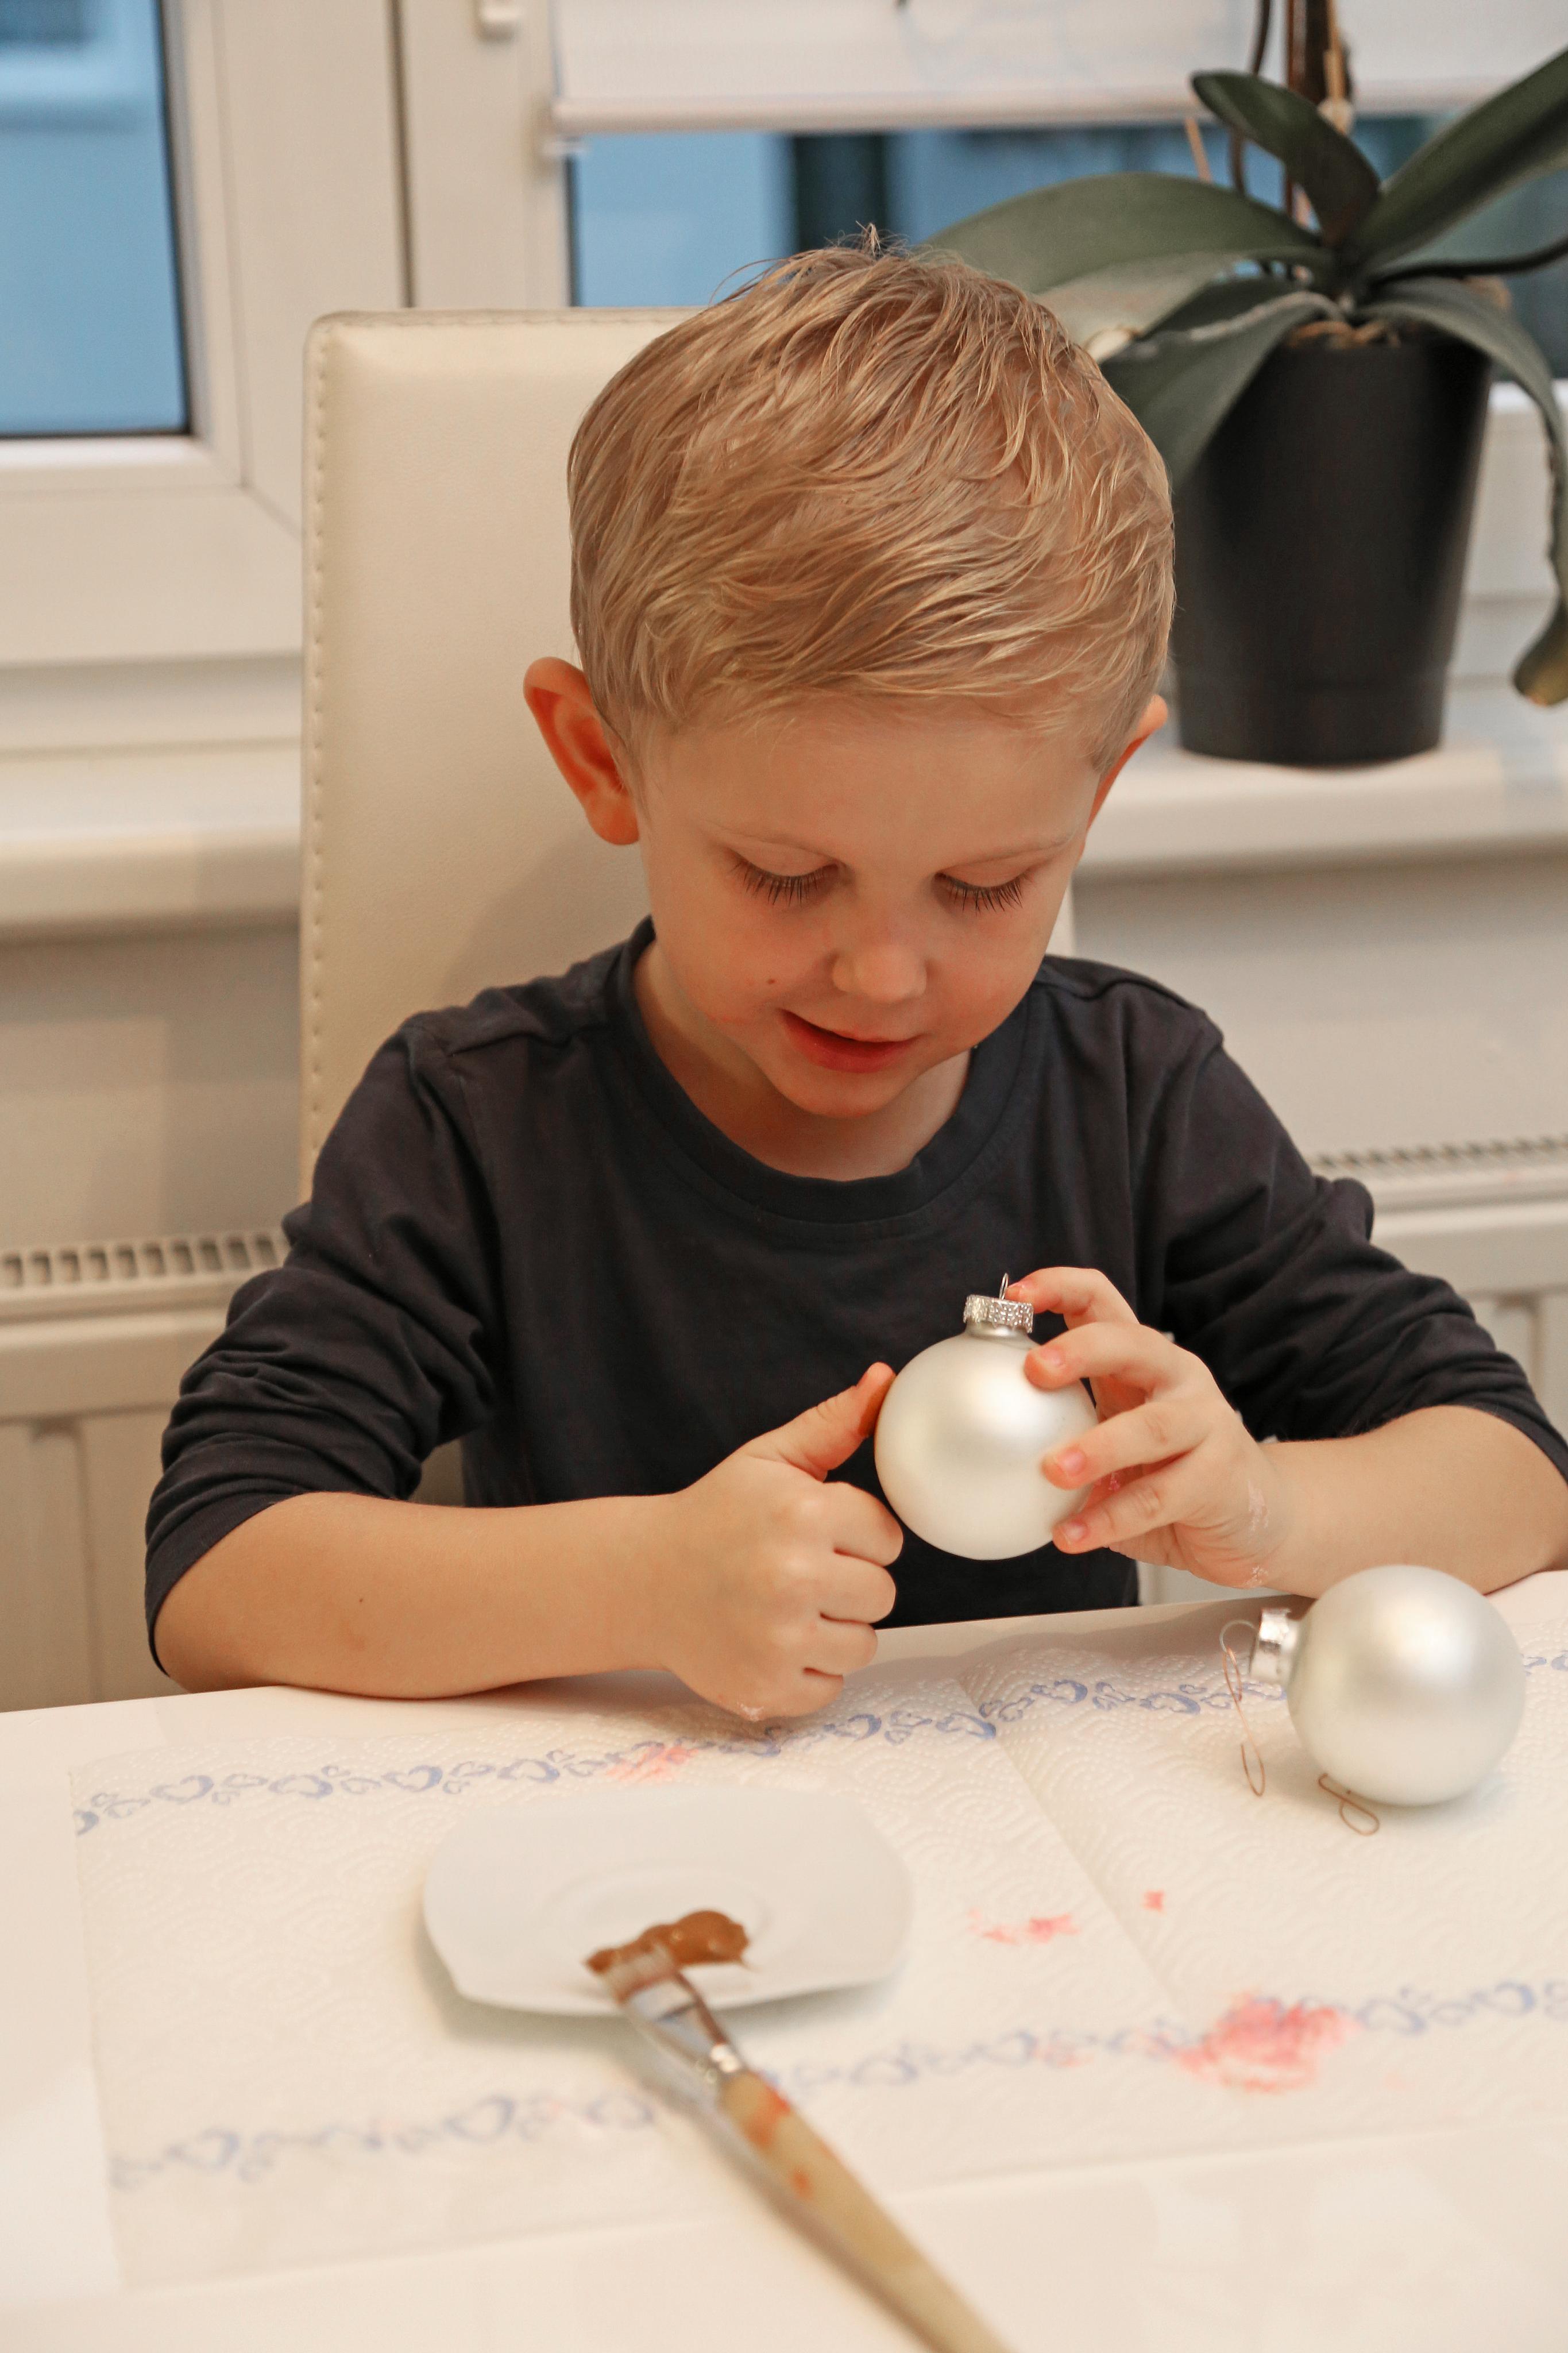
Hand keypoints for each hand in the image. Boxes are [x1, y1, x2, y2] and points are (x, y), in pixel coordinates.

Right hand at [645, 1366, 902, 1719]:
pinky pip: (831, 1686)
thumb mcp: (769, 1459)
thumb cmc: (714, 1516)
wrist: (642, 1579)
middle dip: (850, 1582)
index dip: (858, 1534)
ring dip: (835, 1629)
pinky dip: (810, 1670)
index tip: (820, 1533)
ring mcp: (779, 1638)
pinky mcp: (767, 1686)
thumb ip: (834, 1423)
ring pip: (864, 1644)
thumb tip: (886, 1379)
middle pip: (882, 1594)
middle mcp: (793, 1576)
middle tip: (800, 1571)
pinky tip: (775, 1641)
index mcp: (803, 1513)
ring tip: (789, 1607)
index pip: (888, 1536)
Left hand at [1010, 1268, 1289, 1588]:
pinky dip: (1110, 1519)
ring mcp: (1205, 1423)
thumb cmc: (1169, 1473)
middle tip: (1034, 1371)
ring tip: (1053, 1470)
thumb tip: (975, 1437)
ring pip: (1152, 1426)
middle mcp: (1177, 1377)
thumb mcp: (1111, 1440)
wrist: (1256, 1520)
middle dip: (1082, 1349)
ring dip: (1099, 1447)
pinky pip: (1160, 1497)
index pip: (1102, 1302)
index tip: (1014, 1296)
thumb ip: (1061, 1431)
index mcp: (1140, 1359)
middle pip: (1132, 1343)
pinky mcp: (1219, 1475)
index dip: (1060, 1287)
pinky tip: (1070, 1536)